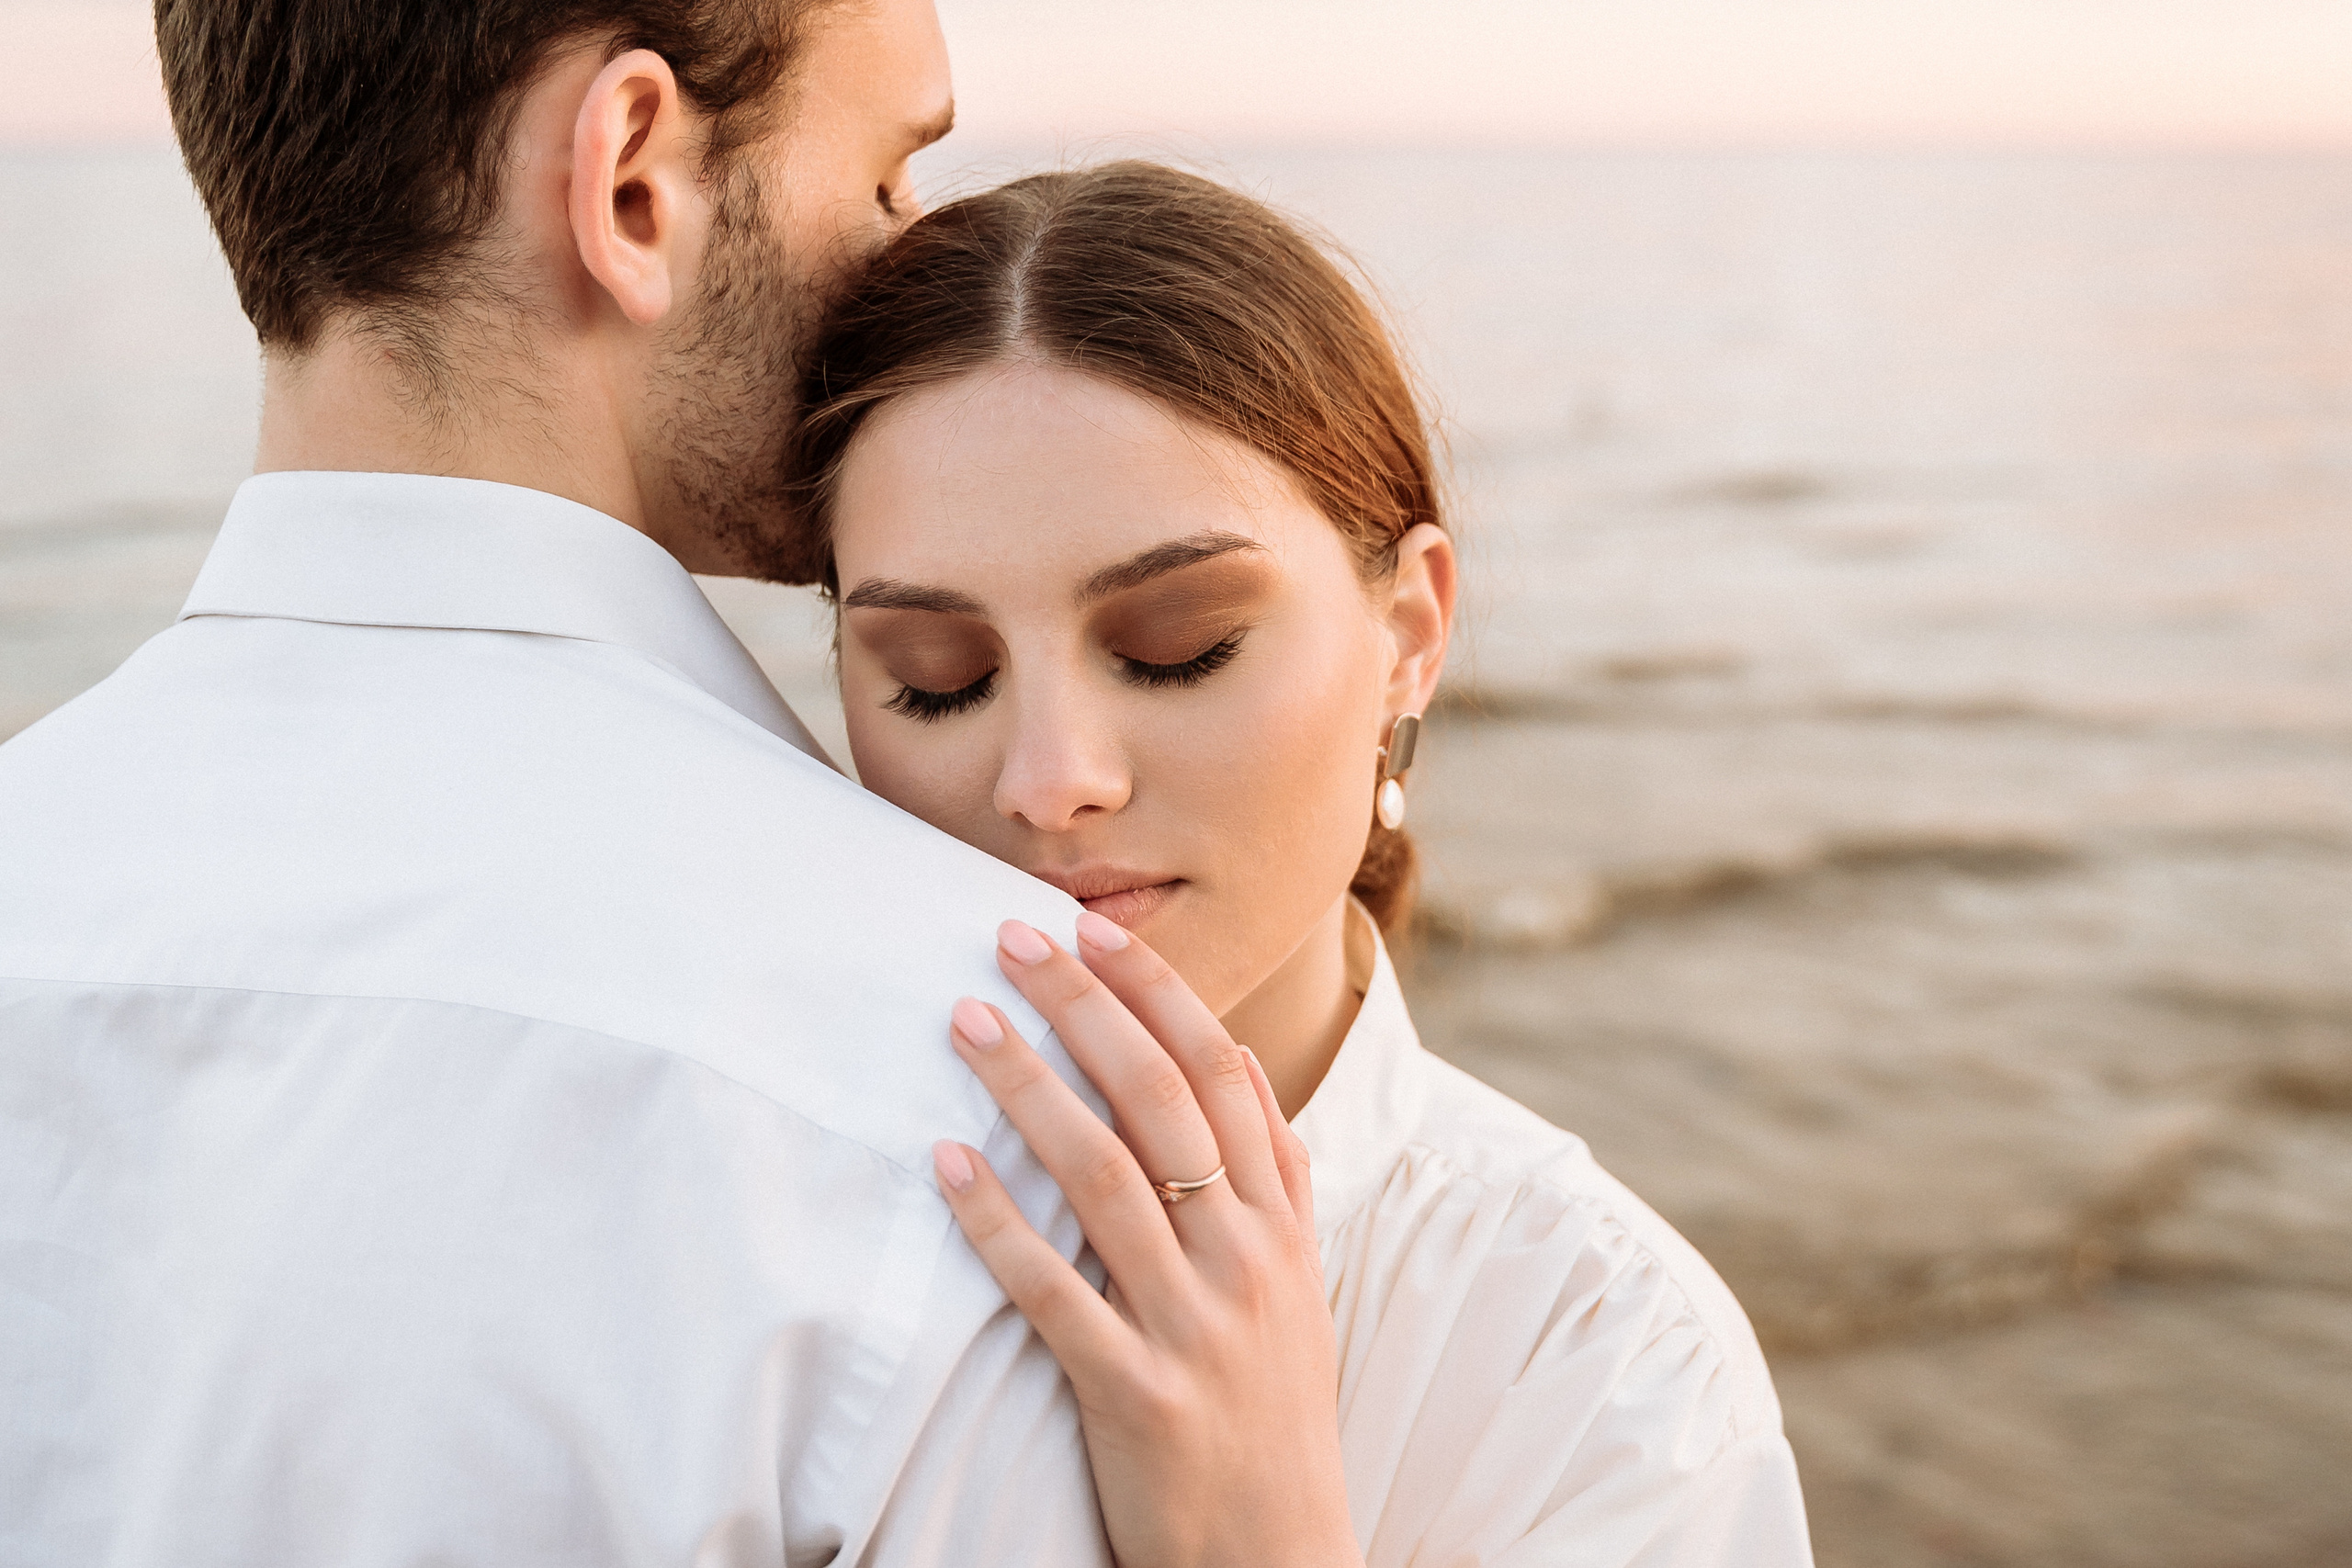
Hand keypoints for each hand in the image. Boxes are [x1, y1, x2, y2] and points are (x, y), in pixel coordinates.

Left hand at [931, 912, 1360, 1567]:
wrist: (1279, 1556)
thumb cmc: (1277, 1410)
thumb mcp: (1303, 1284)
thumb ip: (1279, 1176)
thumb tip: (1235, 1063)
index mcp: (1281, 1222)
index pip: (1218, 1072)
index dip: (1152, 991)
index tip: (1091, 929)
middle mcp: (1243, 1257)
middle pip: (1158, 1100)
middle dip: (1082, 1007)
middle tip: (1011, 938)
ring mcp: (1191, 1324)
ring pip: (1101, 1176)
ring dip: (1026, 1087)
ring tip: (965, 1022)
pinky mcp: (1132, 1391)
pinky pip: (1050, 1289)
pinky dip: (994, 1220)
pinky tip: (945, 1161)